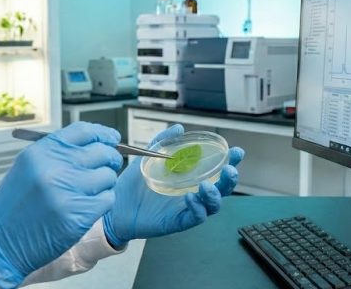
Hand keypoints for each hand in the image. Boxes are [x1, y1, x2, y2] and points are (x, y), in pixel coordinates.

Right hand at [0, 122, 122, 288]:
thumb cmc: (14, 207)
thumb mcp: (27, 168)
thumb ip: (57, 154)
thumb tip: (94, 144)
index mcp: (41, 152)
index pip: (84, 131)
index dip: (103, 134)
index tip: (112, 139)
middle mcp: (54, 168)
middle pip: (101, 151)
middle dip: (110, 159)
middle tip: (107, 166)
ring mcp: (67, 191)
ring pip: (108, 176)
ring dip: (105, 183)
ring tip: (90, 192)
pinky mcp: (78, 215)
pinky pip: (107, 199)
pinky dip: (103, 202)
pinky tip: (88, 207)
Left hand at [102, 124, 243, 247]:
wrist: (115, 206)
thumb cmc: (133, 184)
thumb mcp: (147, 158)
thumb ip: (162, 142)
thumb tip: (178, 128)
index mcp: (189, 178)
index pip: (216, 169)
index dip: (230, 161)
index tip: (236, 151)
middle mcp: (193, 193)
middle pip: (222, 189)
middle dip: (230, 179)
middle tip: (230, 169)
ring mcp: (187, 208)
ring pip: (213, 206)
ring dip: (215, 195)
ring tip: (206, 186)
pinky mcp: (178, 222)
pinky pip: (195, 217)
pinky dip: (197, 208)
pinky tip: (189, 198)